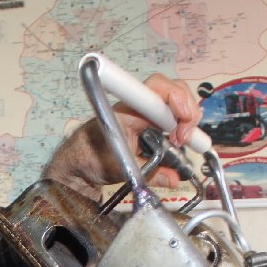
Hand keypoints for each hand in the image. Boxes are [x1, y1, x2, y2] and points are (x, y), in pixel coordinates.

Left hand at [43, 72, 200, 199]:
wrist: (79, 161)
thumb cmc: (92, 158)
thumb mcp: (121, 169)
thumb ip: (150, 173)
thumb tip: (173, 179)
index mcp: (127, 109)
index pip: (158, 88)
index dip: (177, 100)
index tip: (180, 127)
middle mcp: (137, 104)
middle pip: (173, 90)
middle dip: (187, 111)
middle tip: (183, 139)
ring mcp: (144, 110)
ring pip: (175, 101)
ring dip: (186, 119)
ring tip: (182, 141)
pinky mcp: (149, 119)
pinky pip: (171, 114)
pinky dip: (181, 125)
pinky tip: (179, 140)